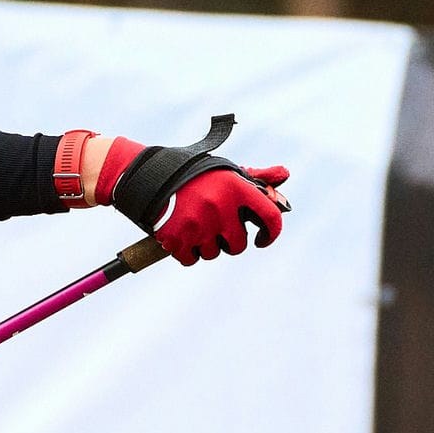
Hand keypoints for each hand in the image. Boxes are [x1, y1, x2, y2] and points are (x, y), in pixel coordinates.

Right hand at [156, 165, 288, 264]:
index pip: (270, 217)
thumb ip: (256, 177)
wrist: (148, 177)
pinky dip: (186, 252)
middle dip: (229, 241)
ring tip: (193, 225)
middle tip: (216, 227)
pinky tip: (181, 234)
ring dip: (206, 245)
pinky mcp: (177, 238)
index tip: (263, 238)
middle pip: (238, 245)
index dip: (271, 233)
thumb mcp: (225, 172)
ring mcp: (198, 224)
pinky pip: (191, 260)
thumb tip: (284, 173)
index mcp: (236, 187)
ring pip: (214, 253)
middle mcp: (220, 207)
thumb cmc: (193, 175)